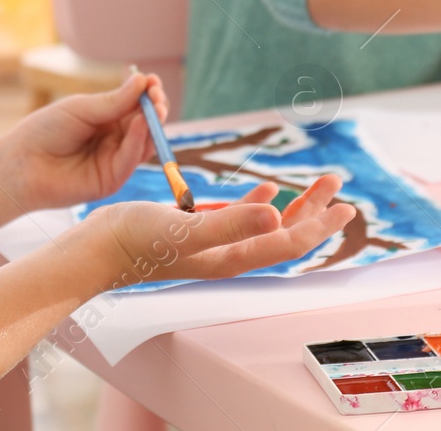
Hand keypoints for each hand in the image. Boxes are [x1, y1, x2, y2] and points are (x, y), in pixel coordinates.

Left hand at [0, 69, 169, 213]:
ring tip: (154, 107)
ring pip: (144, 142)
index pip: (135, 106)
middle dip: (155, 109)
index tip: (153, 81)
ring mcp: (114, 160)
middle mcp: (114, 139)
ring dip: (152, 124)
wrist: (22, 163)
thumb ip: (114, 102)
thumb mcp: (82, 109)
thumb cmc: (45, 130)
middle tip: (157, 96)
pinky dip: (139, 141)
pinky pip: (131, 159)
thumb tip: (143, 81)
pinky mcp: (112, 179)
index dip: (147, 95)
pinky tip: (140, 124)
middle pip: (145, 124)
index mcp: (106, 119)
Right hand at [76, 176, 357, 289]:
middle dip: (314, 211)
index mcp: (231, 257)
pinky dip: (258, 204)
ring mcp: (212, 244)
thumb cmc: (135, 241)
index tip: (346, 207)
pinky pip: (239, 219)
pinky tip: (263, 191)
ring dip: (294, 205)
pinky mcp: (195, 233)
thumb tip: (275, 212)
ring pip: (265, 225)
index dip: (319, 225)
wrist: (95, 250)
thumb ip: (231, 221)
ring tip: (314, 186)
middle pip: (284, 234)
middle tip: (336, 184)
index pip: (288, 242)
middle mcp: (227, 254)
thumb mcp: (185, 229)